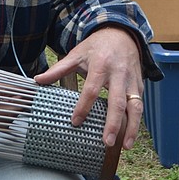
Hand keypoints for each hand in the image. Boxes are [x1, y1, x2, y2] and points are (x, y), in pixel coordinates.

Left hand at [34, 26, 143, 149]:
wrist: (122, 33)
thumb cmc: (97, 46)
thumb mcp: (77, 53)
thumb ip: (59, 69)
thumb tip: (38, 80)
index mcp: (101, 65)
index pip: (92, 89)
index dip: (83, 106)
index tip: (75, 122)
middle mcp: (119, 74)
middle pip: (117, 101)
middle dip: (113, 123)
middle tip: (107, 142)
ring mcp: (132, 81)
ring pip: (135, 106)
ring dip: (132, 127)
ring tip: (125, 146)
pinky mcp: (140, 86)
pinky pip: (139, 106)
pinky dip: (136, 122)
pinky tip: (129, 137)